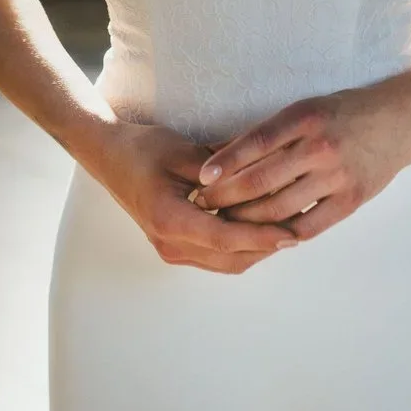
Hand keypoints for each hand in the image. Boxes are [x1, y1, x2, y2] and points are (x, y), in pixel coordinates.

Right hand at [90, 120, 300, 273]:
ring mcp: (171, 249)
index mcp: (170, 219)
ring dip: (256, 249)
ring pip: (226, 262)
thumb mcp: (183, 151)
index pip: (225, 238)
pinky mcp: (176, 246)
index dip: (261, 237)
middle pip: (230, 258)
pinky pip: (216, 256)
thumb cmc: (144, 148)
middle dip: (266, 246)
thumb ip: (221, 169)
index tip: (292, 234)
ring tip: (288, 228)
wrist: (110, 157)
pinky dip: (241, 246)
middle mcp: (170, 243)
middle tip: (300, 228)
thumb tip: (264, 175)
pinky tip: (262, 227)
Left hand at [190, 86, 407, 241]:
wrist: (399, 122)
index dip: (225, 163)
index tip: (200, 179)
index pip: (255, 143)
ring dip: (246, 220)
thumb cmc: (342, 113)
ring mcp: (337, 176)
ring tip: (225, 223)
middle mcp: (319, 146)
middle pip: (261, 181)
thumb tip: (221, 154)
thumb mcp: (306, 110)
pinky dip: (282, 234)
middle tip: (204, 206)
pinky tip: (263, 236)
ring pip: (280, 208)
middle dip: (226, 197)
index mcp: (304, 117)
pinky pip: (309, 225)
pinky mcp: (351, 200)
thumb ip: (271, 133)